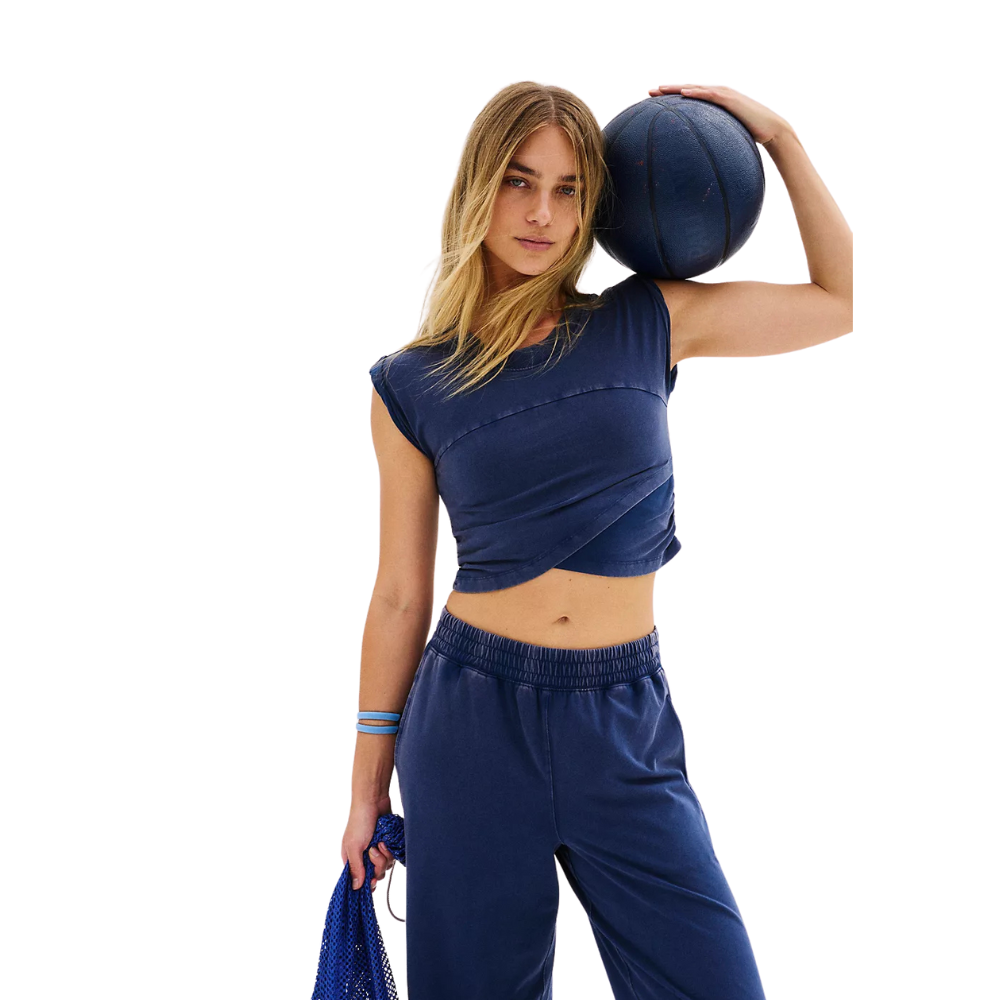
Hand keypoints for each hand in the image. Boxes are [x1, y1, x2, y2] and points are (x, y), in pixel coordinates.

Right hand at [342, 793, 397, 891]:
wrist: (374, 801)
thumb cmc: (360, 822)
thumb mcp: (354, 846)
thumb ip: (355, 867)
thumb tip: (355, 887)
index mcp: (352, 859)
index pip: (359, 880)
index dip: (367, 882)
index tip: (372, 879)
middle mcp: (365, 857)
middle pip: (376, 874)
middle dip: (378, 864)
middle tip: (374, 850)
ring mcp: (377, 851)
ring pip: (386, 866)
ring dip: (385, 855)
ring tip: (380, 842)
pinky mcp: (387, 844)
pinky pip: (393, 856)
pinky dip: (390, 850)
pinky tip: (386, 840)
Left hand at [647, 83, 791, 145]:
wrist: (773, 130)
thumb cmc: (751, 136)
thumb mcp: (728, 138)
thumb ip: (714, 141)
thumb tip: (701, 158)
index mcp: (715, 102)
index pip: (689, 97)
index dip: (671, 97)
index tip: (653, 100)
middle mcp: (718, 94)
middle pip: (688, 89)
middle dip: (667, 90)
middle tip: (648, 91)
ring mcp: (724, 94)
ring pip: (695, 88)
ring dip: (676, 88)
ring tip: (659, 89)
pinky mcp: (731, 99)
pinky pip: (709, 95)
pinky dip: (696, 93)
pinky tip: (683, 93)